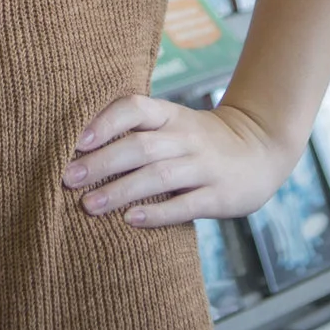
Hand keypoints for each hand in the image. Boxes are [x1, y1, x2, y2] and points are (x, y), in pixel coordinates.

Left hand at [62, 93, 300, 228]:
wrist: (261, 149)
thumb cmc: (199, 141)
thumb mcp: (173, 124)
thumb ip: (136, 130)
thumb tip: (77, 148)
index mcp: (170, 115)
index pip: (135, 108)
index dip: (105, 122)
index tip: (76, 141)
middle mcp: (186, 137)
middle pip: (140, 146)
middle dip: (101, 162)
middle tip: (68, 178)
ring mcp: (204, 166)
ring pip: (159, 176)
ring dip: (121, 190)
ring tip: (88, 205)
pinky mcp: (219, 196)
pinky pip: (185, 205)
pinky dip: (157, 213)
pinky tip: (130, 221)